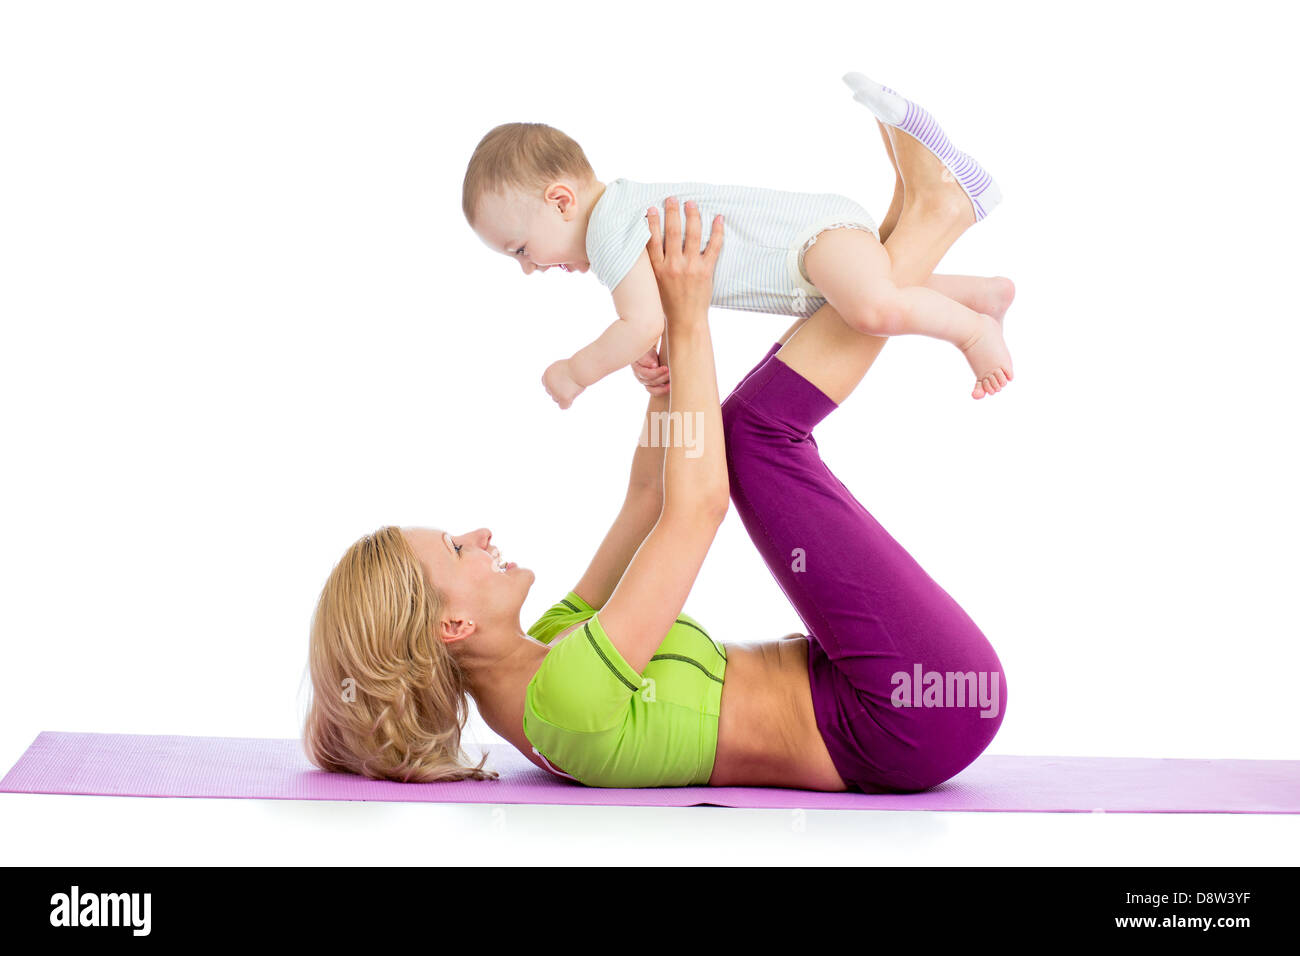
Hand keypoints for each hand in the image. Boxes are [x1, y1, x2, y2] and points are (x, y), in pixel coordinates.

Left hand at [542, 360, 584, 408]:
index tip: (564, 383)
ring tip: (573, 389)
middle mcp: (548, 384)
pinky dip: (567, 403)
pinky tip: (572, 397)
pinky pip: (563, 406)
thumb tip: (559, 383)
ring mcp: (555, 392)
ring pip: (556, 399)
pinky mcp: (563, 397)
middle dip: (558, 391)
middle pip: (551, 392)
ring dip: (563, 396)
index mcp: (547, 375)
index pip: (547, 384)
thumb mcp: (563, 368)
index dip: (555, 384)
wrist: (580, 368)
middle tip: (570, 386)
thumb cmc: (576, 366)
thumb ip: (558, 376)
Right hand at [631, 348, 668, 394]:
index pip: (645, 373)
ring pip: (652, 389)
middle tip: (670, 373)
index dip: (656, 372)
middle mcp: (640, 377)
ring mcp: (645, 382)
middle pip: (650, 381)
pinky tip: (670, 388)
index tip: (665, 368)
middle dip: (662, 378)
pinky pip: (655, 391)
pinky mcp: (651, 385)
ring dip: (662, 387)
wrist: (649, 352)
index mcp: (637, 368)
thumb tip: (654, 366)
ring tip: (671, 383)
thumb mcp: (646, 351)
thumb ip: (647, 358)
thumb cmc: (647, 350)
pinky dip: (663, 390)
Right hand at [645, 196, 723, 320]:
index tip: (652, 208)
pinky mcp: (706, 271)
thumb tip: (650, 240)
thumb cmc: (668, 301)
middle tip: (673, 199)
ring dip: (692, 216)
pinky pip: (713, 247)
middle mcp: (673, 266)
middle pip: (672, 232)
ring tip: (691, 204)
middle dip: (672, 212)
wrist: (685, 320)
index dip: (652, 222)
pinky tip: (718, 218)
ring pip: (692, 235)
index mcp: (657, 268)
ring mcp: (690, 268)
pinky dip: (717, 231)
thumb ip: (654, 262)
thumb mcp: (654, 281)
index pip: (652, 240)